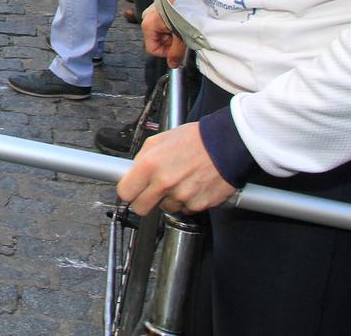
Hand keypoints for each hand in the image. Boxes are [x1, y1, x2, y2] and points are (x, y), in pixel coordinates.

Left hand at [117, 122, 237, 215]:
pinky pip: (186, 210)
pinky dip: (187, 201)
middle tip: (152, 191)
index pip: (125, 192)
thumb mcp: (159, 140)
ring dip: (169, 199)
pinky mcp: (199, 205)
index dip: (128, 191)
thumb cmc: (194, 139)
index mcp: (150, 165)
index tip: (132, 189)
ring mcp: (182, 196)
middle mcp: (164, 183)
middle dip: (144, 201)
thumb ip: (142, 158)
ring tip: (180, 181)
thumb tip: (132, 173)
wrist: (226, 144)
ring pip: (165, 209)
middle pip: (141, 208)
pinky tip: (193, 185)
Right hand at [142, 2, 186, 68]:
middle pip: (156, 41)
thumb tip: (173, 64)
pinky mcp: (157, 8)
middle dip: (169, 42)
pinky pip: (162, 24)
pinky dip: (170, 26)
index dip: (166, 53)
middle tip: (181, 38)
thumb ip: (176, 53)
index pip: (152, 50)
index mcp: (148, 26)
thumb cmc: (182, 11)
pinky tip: (179, 22)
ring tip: (181, 28)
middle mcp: (146, 19)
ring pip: (160, 33)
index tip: (176, 50)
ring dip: (171, 34)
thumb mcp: (181, 36)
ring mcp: (151, 13)